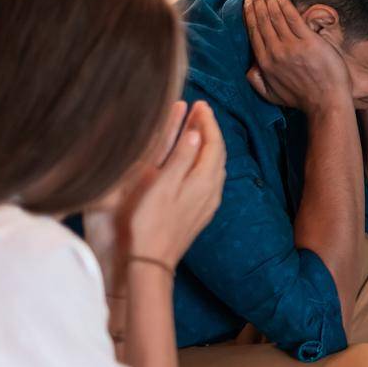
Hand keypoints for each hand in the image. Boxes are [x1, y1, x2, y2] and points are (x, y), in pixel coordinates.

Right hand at [117, 100, 226, 271]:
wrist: (152, 262)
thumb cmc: (149, 223)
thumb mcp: (162, 186)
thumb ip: (180, 159)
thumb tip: (197, 133)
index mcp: (204, 181)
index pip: (213, 142)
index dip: (208, 121)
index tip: (200, 104)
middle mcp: (213, 190)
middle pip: (218, 152)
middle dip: (210, 129)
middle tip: (200, 110)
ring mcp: (209, 202)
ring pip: (215, 165)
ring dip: (208, 144)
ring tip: (197, 129)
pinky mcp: (202, 211)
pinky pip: (210, 177)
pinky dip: (205, 160)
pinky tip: (195, 160)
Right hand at [244, 0, 350, 114]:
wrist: (326, 103)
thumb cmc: (301, 100)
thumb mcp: (271, 95)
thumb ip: (256, 80)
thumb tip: (248, 67)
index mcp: (265, 63)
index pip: (254, 32)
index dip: (249, 15)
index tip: (247, 2)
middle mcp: (275, 52)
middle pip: (263, 21)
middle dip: (257, 2)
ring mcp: (292, 47)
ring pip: (276, 17)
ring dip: (269, 0)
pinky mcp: (309, 43)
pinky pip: (294, 19)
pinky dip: (286, 6)